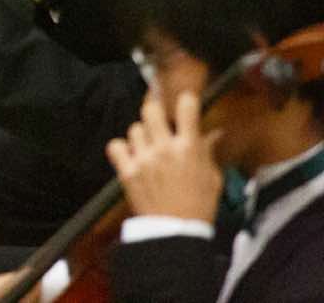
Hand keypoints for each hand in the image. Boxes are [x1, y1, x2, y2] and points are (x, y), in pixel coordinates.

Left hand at [109, 89, 221, 223]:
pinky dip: (121, 149)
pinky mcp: (127, 171)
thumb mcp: (211, 177)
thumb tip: (215, 132)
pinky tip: (131, 157)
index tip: (184, 101)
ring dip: (142, 136)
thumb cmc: (199, 205)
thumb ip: (208, 151)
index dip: (185, 99)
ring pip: (134, 128)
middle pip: (151, 110)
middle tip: (159, 121)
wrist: (177, 232)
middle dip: (155, 111)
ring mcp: (144, 158)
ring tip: (149, 150)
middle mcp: (164, 148)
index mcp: (189, 148)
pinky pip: (116, 145)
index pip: (186, 107)